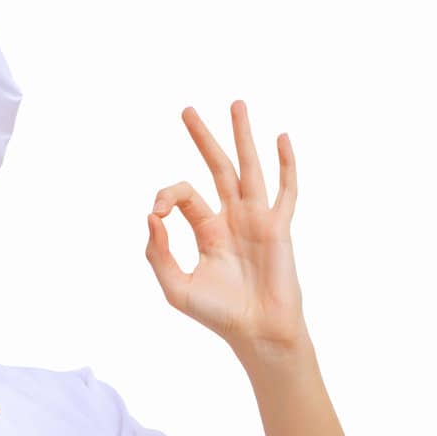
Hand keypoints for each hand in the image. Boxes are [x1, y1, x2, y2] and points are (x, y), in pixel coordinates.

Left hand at [145, 101, 307, 356]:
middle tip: (186, 110)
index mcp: (207, 231)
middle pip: (216, 169)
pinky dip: (286, 164)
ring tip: (236, 103)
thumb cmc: (218, 315)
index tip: (156, 212)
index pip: (184, 196)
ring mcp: (257, 219)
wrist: (256, 332)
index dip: (166, 195)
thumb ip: (158, 253)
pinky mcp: (279, 227)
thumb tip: (151, 216)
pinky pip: (285, 190)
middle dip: (203, 139)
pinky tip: (281, 137)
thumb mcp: (175, 287)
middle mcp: (232, 219)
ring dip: (242, 136)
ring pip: (249, 168)